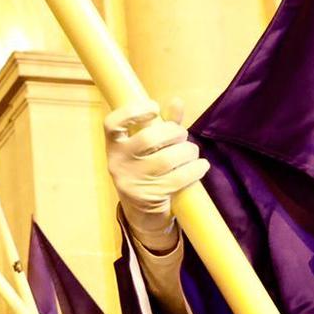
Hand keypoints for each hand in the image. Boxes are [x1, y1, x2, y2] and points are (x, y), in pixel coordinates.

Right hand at [105, 100, 206, 251]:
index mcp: (114, 145)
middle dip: (174, 133)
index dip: (132, 111)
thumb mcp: (149, 147)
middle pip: (149, 139)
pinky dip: (195, 169)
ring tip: (192, 152)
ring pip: (167, 159)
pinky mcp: (149, 196)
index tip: (154, 108)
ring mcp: (133, 181)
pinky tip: (201, 166)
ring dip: (188, 151)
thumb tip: (176, 102)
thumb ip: (162, 124)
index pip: (112, 123)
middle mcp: (118, 162)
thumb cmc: (146, 169)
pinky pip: (178, 178)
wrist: (141, 211)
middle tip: (183, 136)